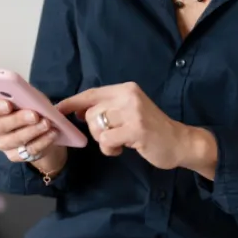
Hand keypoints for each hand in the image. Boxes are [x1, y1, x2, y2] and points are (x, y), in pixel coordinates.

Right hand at [0, 99, 67, 175]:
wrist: (41, 131)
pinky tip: (52, 134)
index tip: (8, 104)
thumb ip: (31, 96)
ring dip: (32, 131)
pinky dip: (42, 141)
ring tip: (47, 123)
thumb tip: (40, 99)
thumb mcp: (32, 99)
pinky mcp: (15, 156)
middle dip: (17, 120)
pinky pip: (28, 151)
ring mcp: (3, 144)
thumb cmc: (31, 109)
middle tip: (34, 115)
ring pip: (14, 140)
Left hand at [57, 82, 187, 169]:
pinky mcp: (136, 130)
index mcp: (126, 89)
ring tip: (120, 142)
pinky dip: (109, 148)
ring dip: (103, 140)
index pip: (91, 93)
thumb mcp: (129, 111)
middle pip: (91, 112)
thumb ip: (106, 108)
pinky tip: (122, 148)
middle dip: (94, 129)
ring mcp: (133, 112)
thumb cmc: (152, 129)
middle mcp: (129, 96)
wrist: (180, 142)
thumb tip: (77, 111)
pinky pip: (106, 140)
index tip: (56, 110)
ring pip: (96, 126)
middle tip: (112, 136)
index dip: (72, 102)